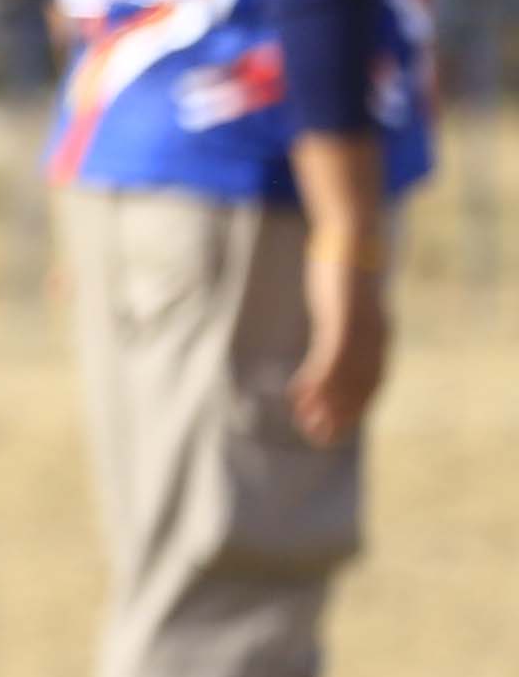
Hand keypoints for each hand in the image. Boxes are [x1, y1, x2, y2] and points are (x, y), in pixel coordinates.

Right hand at [292, 240, 390, 445]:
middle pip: (359, 387)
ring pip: (344, 378)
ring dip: (324, 405)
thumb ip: (347, 322)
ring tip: (304, 425)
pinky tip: (297, 395)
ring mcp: (360, 329)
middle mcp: (376, 337)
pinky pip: (329, 358)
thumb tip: (338, 336)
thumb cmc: (347, 268)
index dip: (355, 409)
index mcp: (380, 336)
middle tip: (319, 439)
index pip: (372, 383)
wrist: (353, 236)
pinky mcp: (342, 319)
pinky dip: (315, 380)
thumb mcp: (349, 301)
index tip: (337, 429)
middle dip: (340, 415)